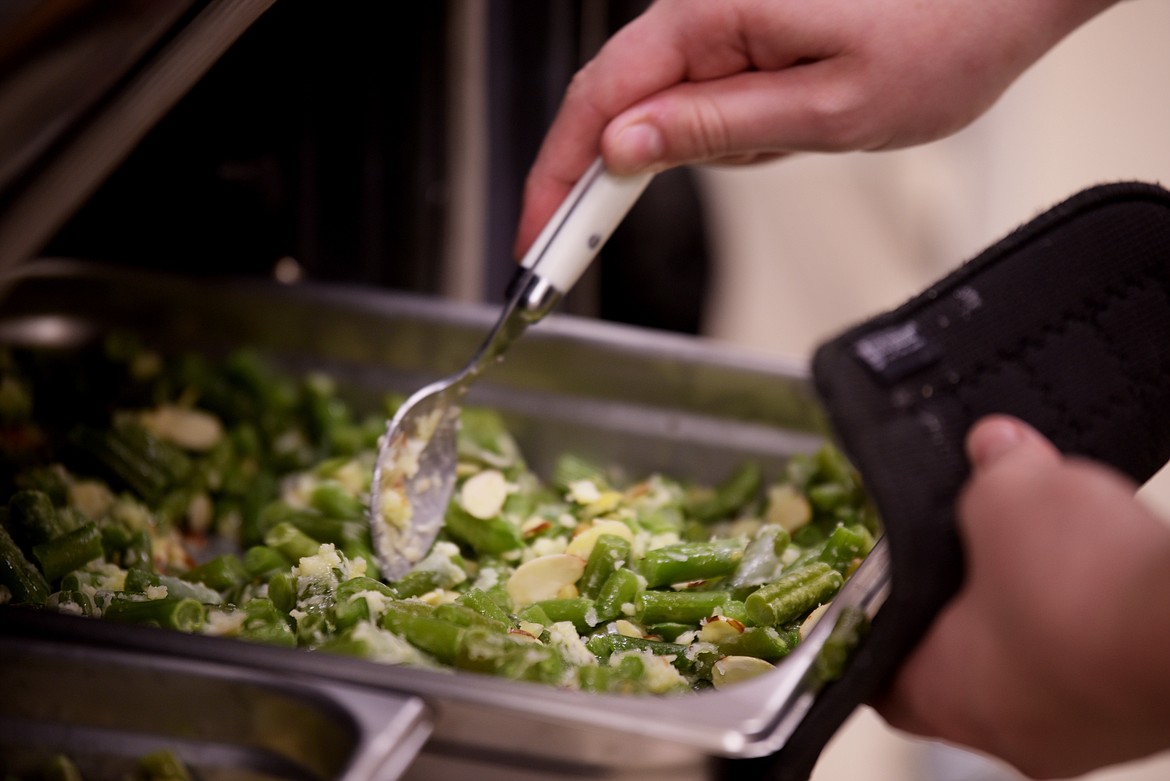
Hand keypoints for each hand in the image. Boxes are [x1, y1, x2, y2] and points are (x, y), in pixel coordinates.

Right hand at [514, 0, 1117, 254]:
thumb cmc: (940, 35)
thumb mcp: (824, 108)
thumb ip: (715, 128)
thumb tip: (623, 149)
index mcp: (710, 13)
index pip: (598, 102)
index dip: (555, 178)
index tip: (534, 241)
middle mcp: (703, 8)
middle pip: (609, 102)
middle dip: (593, 182)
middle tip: (580, 249)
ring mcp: (722, 21)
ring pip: (656, 104)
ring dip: (681, 151)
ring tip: (783, 142)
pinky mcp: (745, 35)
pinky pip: (698, 92)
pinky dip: (712, 133)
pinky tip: (782, 127)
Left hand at [874, 416, 1169, 778]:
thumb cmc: (1078, 586)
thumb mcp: (1006, 496)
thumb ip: (988, 472)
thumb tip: (993, 446)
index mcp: (943, 693)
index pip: (879, 672)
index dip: (872, 626)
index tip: (875, 590)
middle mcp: (1011, 732)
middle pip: (963, 665)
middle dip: (963, 602)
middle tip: (965, 549)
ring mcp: (1084, 732)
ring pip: (1037, 664)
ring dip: (1036, 610)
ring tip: (1043, 546)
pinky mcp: (1141, 714)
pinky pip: (1098, 662)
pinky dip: (1092, 621)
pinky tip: (1102, 568)